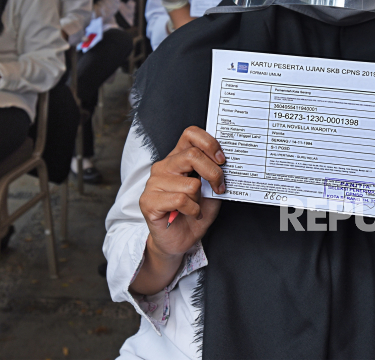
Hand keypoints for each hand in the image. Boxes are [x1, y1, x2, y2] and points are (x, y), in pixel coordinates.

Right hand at [139, 127, 226, 259]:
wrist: (178, 241)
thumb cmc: (194, 214)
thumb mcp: (211, 192)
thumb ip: (215, 176)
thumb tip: (226, 163)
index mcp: (178, 158)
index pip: (190, 134)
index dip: (209, 143)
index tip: (222, 160)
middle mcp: (164, 166)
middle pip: (192, 155)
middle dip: (213, 173)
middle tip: (219, 187)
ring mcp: (153, 182)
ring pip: (190, 183)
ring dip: (200, 199)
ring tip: (196, 207)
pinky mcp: (148, 200)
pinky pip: (180, 199)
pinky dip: (192, 210)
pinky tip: (190, 214)